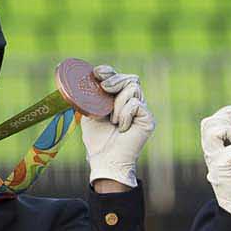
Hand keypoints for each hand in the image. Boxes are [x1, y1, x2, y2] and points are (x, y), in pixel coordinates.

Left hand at [82, 64, 155, 189]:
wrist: (105, 159)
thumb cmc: (97, 139)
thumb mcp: (89, 112)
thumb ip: (90, 96)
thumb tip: (82, 79)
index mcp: (119, 98)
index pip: (118, 76)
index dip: (109, 71)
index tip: (96, 73)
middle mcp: (132, 102)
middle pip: (130, 78)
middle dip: (115, 80)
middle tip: (104, 88)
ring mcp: (142, 110)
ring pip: (133, 89)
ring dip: (118, 103)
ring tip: (112, 120)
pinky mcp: (148, 119)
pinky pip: (136, 104)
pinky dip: (125, 114)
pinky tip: (121, 127)